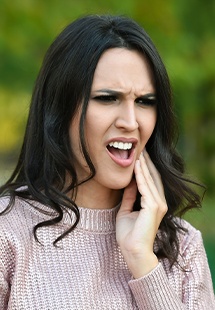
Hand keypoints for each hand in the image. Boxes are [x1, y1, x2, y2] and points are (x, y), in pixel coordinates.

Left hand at [116, 150, 166, 277]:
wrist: (133, 251)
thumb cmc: (129, 235)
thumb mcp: (127, 210)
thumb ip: (130, 197)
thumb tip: (128, 183)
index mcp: (154, 204)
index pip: (150, 181)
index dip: (145, 168)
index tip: (139, 156)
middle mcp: (160, 202)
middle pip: (153, 177)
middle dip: (146, 163)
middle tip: (141, 148)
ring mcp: (158, 204)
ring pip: (150, 179)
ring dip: (143, 165)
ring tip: (138, 152)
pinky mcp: (154, 206)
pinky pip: (145, 187)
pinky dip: (140, 175)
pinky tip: (136, 165)